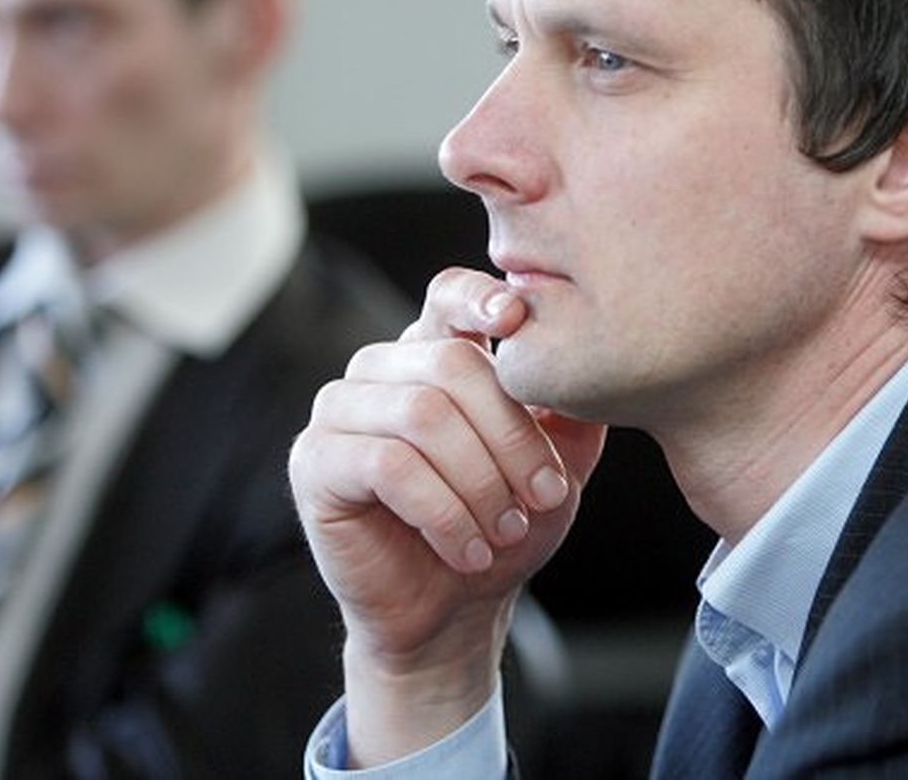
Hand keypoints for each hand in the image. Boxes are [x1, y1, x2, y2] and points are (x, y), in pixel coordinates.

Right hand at [289, 267, 604, 764]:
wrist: (452, 612)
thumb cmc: (502, 527)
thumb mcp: (559, 463)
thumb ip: (574, 406)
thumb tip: (592, 353)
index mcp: (435, 352)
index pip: (449, 295)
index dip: (480, 298)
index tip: (518, 323)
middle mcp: (381, 369)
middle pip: (451, 363)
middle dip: (512, 436)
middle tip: (544, 496)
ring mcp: (341, 411)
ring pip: (422, 415)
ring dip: (480, 481)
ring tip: (505, 530)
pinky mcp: (315, 462)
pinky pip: (387, 466)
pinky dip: (443, 512)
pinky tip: (468, 549)